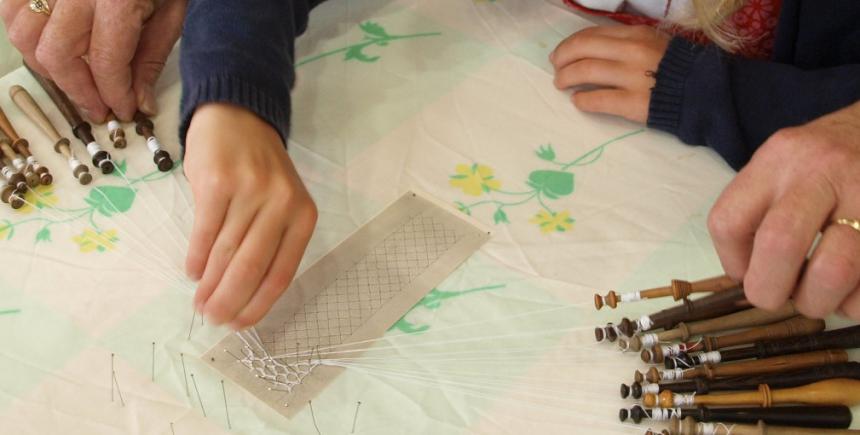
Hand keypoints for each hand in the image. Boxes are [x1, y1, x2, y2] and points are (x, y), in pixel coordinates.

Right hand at [0, 0, 185, 120]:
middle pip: (57, 55)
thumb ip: (151, 56)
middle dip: (79, 90)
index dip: (113, 95)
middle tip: (98, 106)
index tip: (122, 109)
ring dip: (48, 67)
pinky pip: (10, 10)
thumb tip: (138, 101)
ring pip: (24, 35)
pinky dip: (26, 34)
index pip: (105, 63)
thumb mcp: (171, 11)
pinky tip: (53, 47)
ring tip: (75, 79)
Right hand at [184, 103, 317, 328]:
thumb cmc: (259, 169)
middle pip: (252, 266)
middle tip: (213, 320)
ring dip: (211, 285)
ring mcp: (249, 190)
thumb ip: (271, 241)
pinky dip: (197, 257)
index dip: (259, 304)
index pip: (282, 271)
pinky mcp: (217, 181)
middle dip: (230, 300)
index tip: (240, 325)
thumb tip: (245, 294)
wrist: (238, 116)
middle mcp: (280, 203)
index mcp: (303, 214)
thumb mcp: (280, 202)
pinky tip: (193, 273)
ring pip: (227, 252)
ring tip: (200, 304)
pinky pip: (205, 231)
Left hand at [549, 25, 669, 122]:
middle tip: (556, 69)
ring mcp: (633, 77)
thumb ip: (627, 43)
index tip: (562, 53)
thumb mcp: (655, 44)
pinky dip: (583, 100)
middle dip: (562, 59)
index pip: (592, 34)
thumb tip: (592, 50)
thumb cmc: (679, 69)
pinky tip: (578, 102)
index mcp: (636, 34)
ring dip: (566, 78)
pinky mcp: (633, 103)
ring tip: (561, 84)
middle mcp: (632, 51)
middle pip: (583, 49)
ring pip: (586, 71)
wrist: (706, 93)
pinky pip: (598, 100)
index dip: (571, 43)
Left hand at [708, 101, 859, 318]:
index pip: (729, 221)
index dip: (733, 263)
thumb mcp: (786, 162)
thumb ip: (761, 208)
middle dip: (769, 290)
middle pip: (778, 244)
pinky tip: (853, 290)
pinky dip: (857, 302)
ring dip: (819, 302)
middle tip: (779, 298)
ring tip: (821, 298)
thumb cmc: (830, 159)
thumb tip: (748, 278)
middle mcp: (821, 170)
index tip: (747, 274)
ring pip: (833, 270)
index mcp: (778, 159)